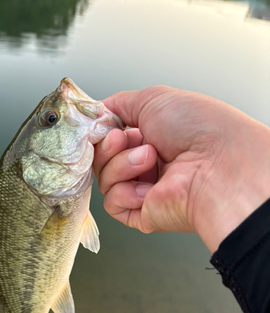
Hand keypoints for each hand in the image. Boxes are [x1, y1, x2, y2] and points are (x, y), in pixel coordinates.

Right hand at [94, 86, 269, 251]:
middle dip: (109, 146)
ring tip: (150, 158)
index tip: (105, 124)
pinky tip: (148, 187)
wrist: (216, 162)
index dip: (102, 131)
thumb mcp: (154, 99)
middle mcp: (147, 165)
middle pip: (102, 158)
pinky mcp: (141, 214)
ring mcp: (144, 190)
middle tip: (127, 139)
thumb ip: (119, 104)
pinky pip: (112, 204)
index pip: (109, 138)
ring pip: (105, 179)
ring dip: (122, 165)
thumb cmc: (199, 129)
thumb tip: (97, 111)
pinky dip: (124, 192)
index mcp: (151, 138)